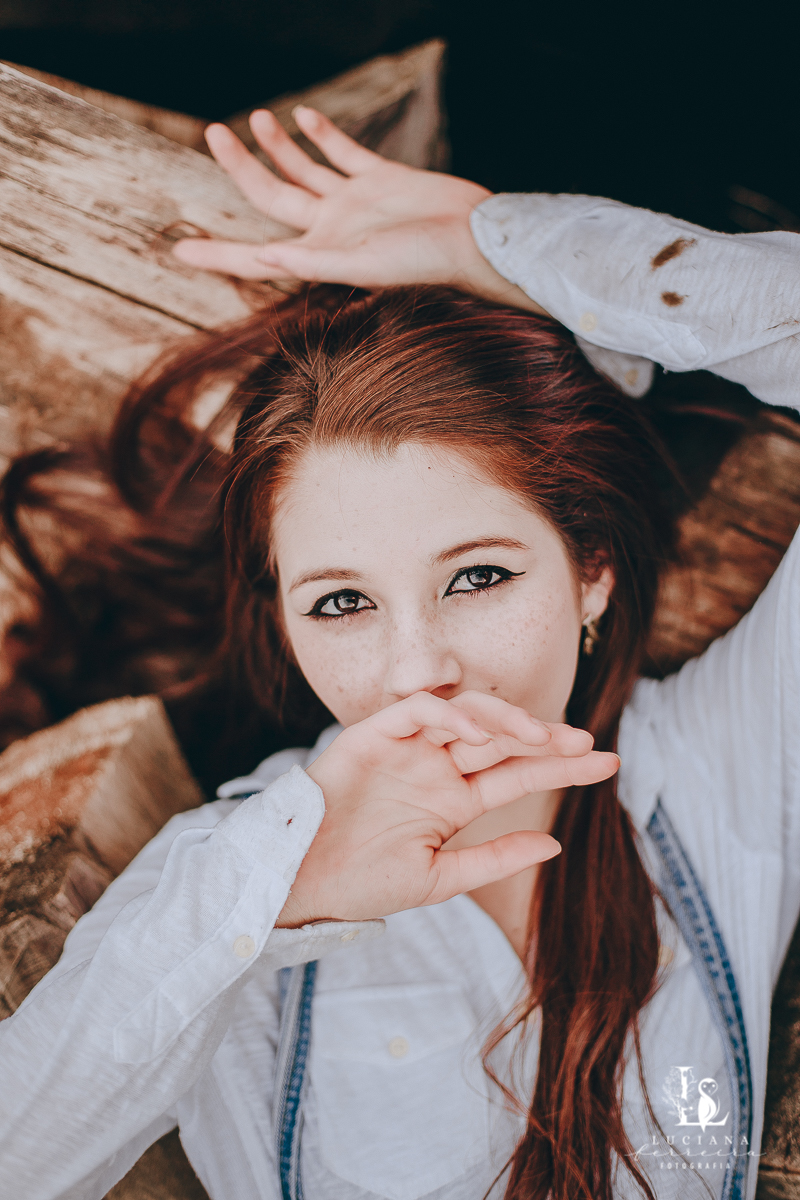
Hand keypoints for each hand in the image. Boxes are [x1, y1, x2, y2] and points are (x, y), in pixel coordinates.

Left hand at [172, 107, 545, 311]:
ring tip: (252, 119)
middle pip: (271, 195)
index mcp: (320, 254)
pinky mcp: (382, 179)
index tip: (177, 251)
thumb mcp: (367, 266)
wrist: (477, 239)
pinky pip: (343, 154)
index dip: (216, 254)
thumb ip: (317, 262)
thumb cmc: (427, 262)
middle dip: (239, 167)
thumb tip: (268, 260)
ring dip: (277, 146)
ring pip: (302, 170)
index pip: (255, 256)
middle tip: (210, 134)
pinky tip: (303, 118)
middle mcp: (331, 228)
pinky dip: (323, 135)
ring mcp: (354, 202)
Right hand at [277, 690, 617, 925]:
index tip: (609, 764)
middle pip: (502, 740)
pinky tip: (475, 734)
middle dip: (545, 738)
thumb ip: (495, 859)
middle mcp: (437, 768)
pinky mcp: (375, 734)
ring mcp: (409, 749)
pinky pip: (418, 711)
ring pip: (467, 716)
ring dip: (506, 721)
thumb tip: (555, 845)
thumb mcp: (440, 879)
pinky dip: (448, 715)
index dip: (563, 768)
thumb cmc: (364, 883)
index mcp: (454, 800)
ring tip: (541, 738)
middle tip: (586, 744)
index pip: (519, 774)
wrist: (301, 883)